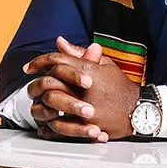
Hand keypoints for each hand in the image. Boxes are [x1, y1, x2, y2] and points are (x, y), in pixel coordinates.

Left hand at [24, 37, 140, 140]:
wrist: (137, 109)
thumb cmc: (120, 86)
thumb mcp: (104, 64)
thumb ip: (80, 53)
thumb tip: (60, 42)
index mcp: (87, 70)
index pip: (56, 60)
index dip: (39, 61)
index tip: (28, 67)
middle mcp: (82, 88)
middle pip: (49, 81)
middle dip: (36, 82)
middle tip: (30, 85)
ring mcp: (83, 108)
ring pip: (50, 104)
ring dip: (40, 103)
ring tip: (36, 103)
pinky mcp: (84, 125)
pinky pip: (58, 126)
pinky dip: (48, 126)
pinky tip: (43, 124)